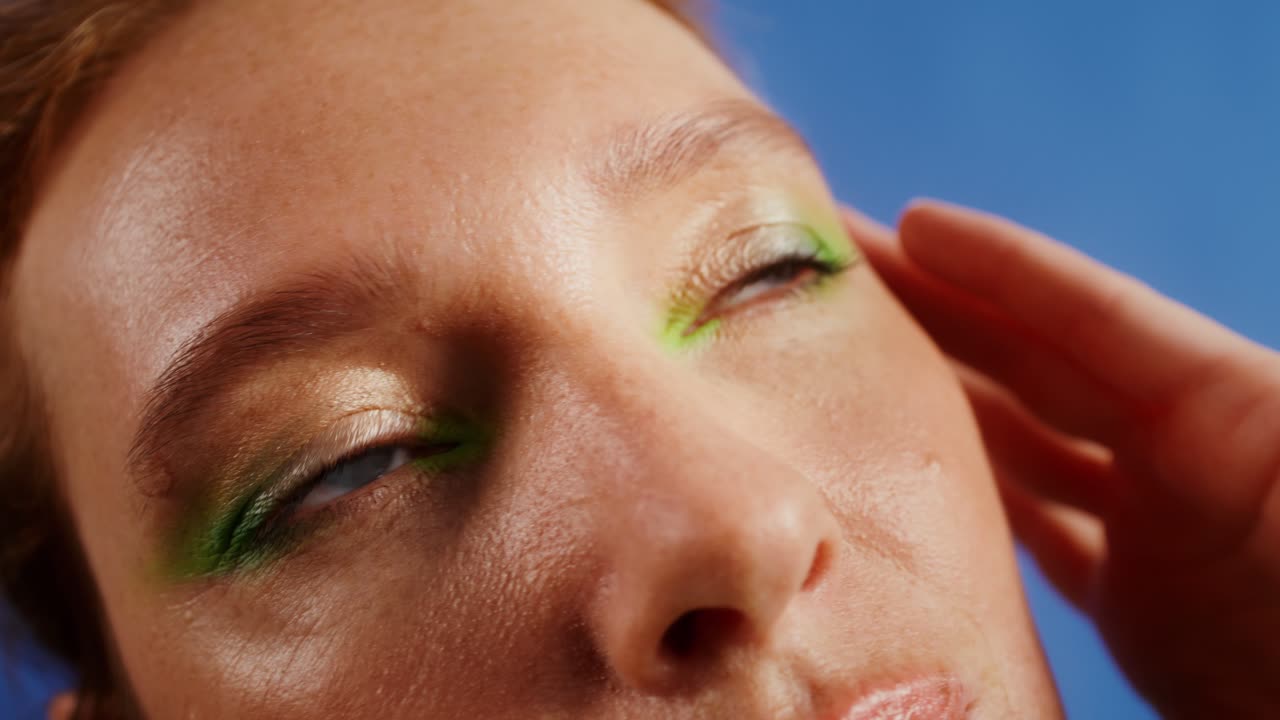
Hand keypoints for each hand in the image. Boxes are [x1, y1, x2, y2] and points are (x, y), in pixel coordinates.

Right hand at [845, 200, 1279, 718]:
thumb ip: (1220, 420)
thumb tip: (1094, 442)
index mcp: (1249, 420)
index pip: (1098, 322)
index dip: (1002, 268)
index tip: (904, 225)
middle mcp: (1200, 462)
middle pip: (1045, 363)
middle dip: (944, 306)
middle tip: (841, 269)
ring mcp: (1170, 537)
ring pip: (1031, 442)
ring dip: (944, 394)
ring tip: (850, 356)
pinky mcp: (1149, 611)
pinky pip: (1044, 529)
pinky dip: (980, 494)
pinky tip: (917, 475)